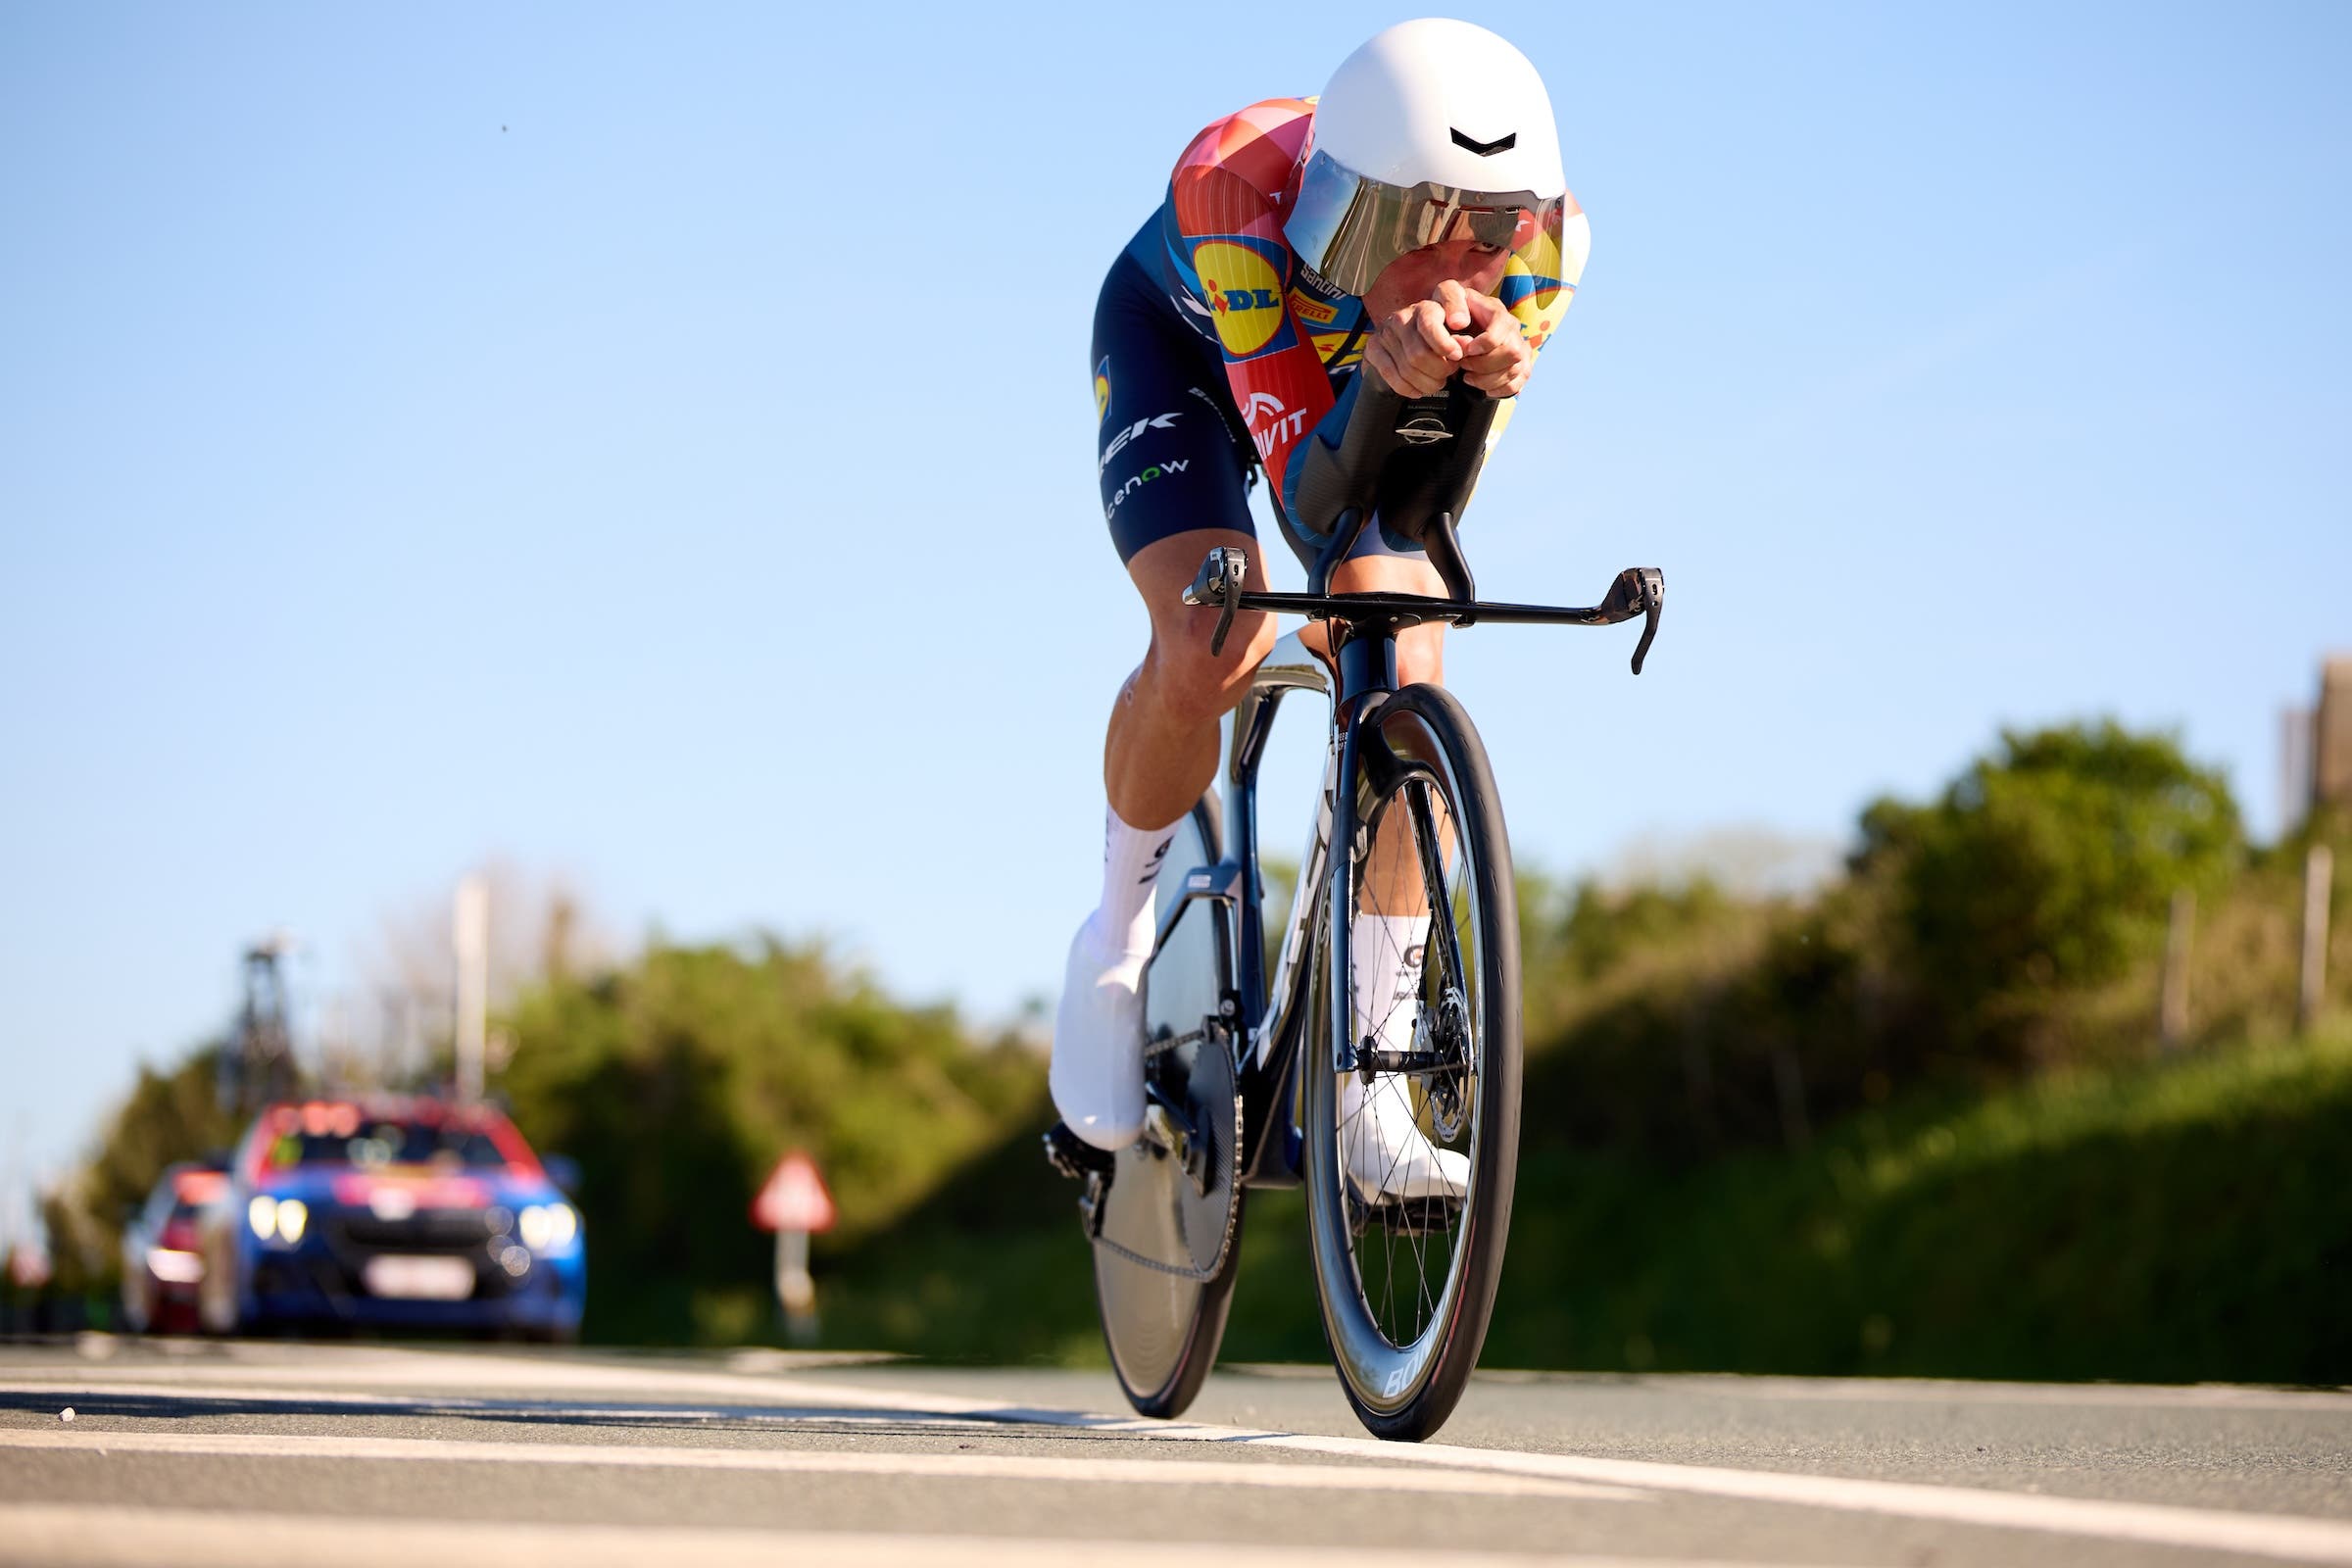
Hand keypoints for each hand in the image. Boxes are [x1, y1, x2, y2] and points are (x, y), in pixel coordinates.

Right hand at [1364, 279, 1529, 398]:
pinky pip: (1392, 375)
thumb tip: (1468, 349)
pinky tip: (1419, 389)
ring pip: (1409, 364)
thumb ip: (1480, 334)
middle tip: (1450, 373)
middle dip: (1440, 369)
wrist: (1407, 346)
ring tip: (1437, 382)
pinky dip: (1409, 388)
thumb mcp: (1473, 331)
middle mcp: (1407, 312)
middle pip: (1423, 349)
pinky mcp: (1373, 348)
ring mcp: (1387, 329)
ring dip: (1428, 381)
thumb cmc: (1451, 338)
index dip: (1448, 337)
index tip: (1458, 354)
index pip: (1440, 309)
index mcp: (1435, 301)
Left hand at [1436, 280, 1531, 397]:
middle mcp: (1513, 328)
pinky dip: (1499, 389)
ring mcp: (1519, 347)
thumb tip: (1459, 323)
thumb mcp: (1446, 296)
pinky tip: (1483, 387)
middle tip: (1463, 365)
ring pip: (1515, 370)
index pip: (1503, 326)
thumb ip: (1451, 301)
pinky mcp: (1520, 367)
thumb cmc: (1450, 312)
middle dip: (1483, 364)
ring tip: (1467, 376)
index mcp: (1497, 310)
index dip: (1485, 342)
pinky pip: (1517, 384)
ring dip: (1487, 379)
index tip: (1466, 351)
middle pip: (1512, 352)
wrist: (1455, 327)